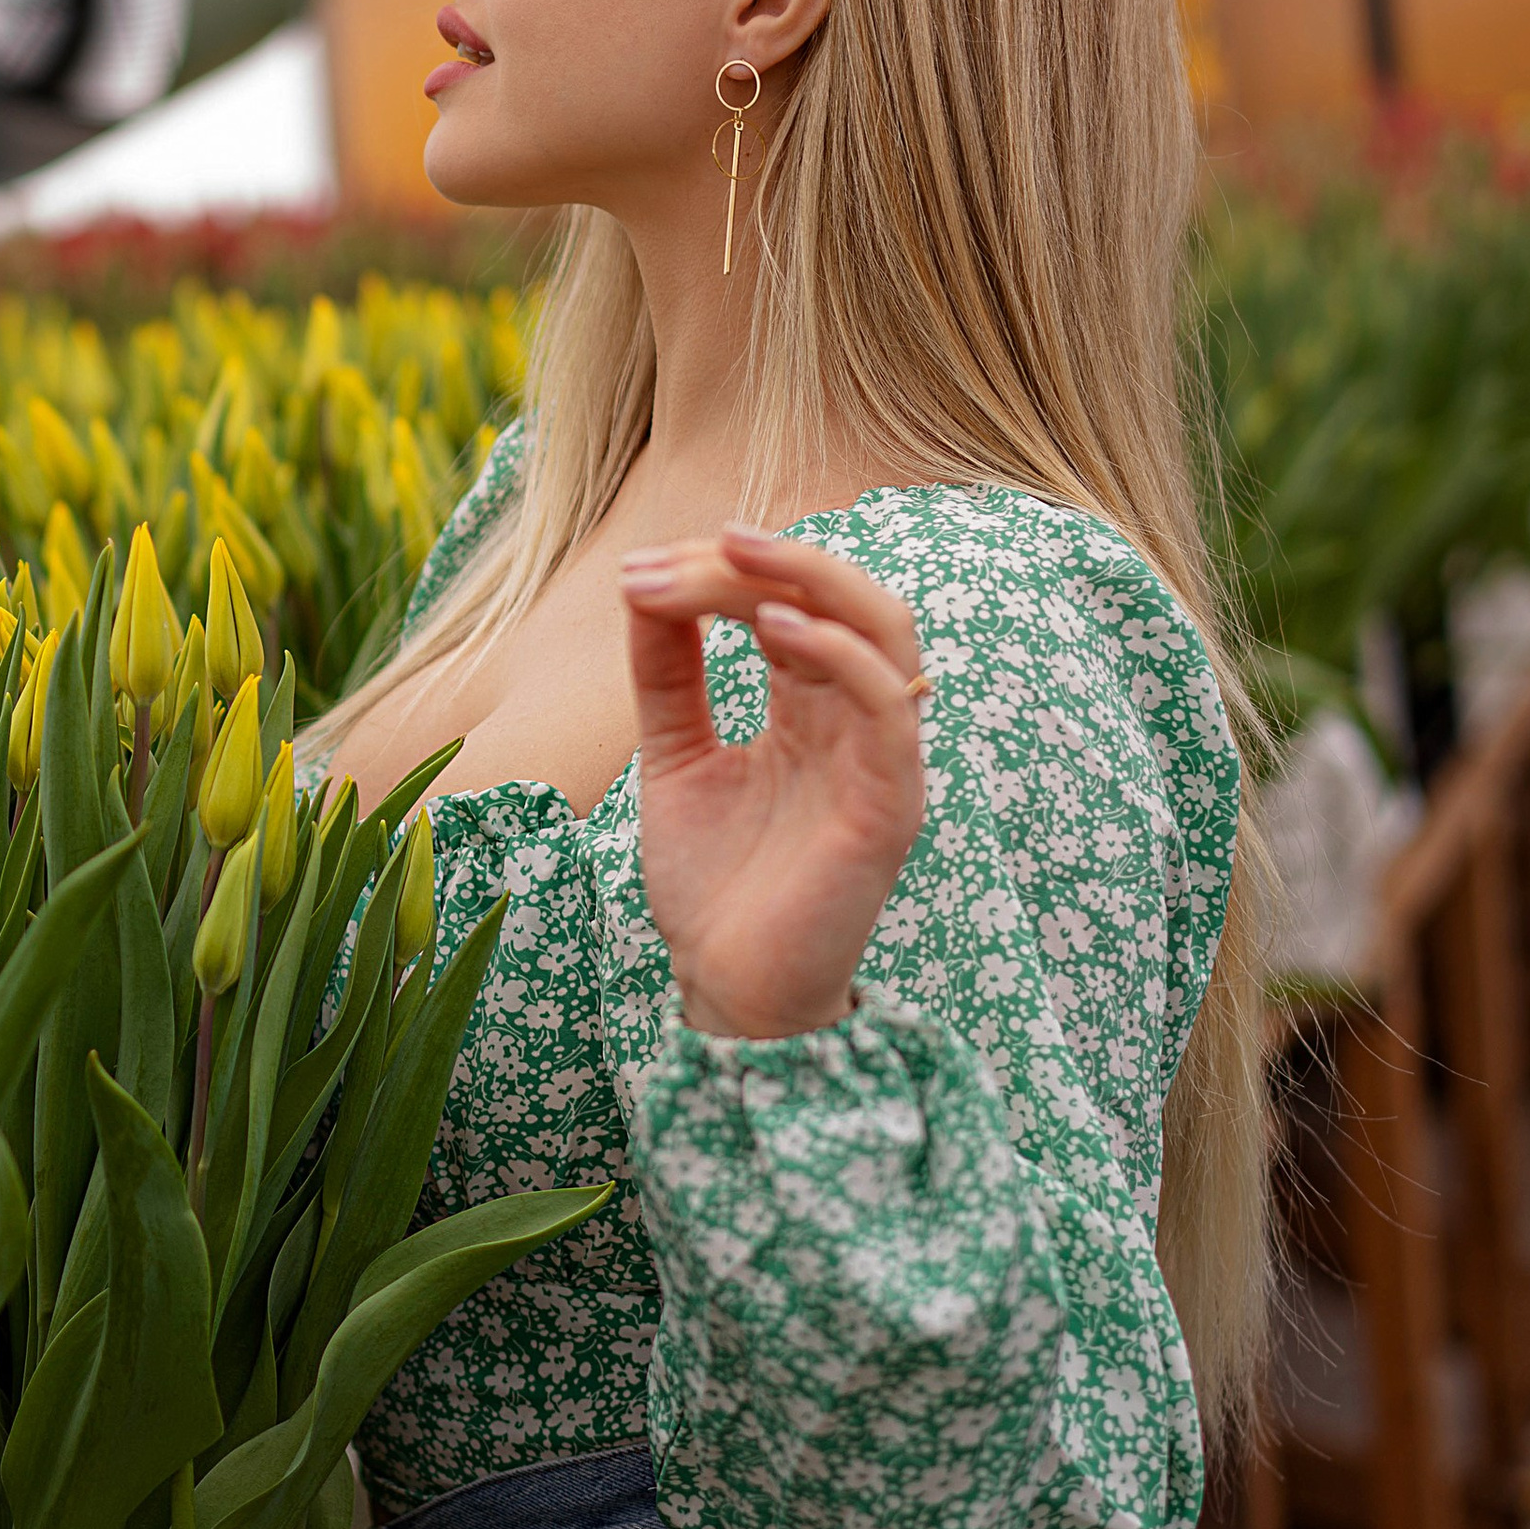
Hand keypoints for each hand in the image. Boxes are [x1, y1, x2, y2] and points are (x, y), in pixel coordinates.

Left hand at [618, 525, 928, 1041]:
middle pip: (849, 600)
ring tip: (737, 557)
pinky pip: (889, 707)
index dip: (725, 574)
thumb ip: (668, 675)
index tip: (641, 572)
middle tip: (706, 538)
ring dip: (815, 580)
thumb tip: (639, 579)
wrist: (724, 991)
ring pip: (886, 631)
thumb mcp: (675, 757)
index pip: (793, 606)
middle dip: (779, 557)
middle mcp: (857, 723)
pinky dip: (840, 653)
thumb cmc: (714, 884)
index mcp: (815, 709)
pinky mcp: (890, 805)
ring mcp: (882, 761)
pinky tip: (772, 629)